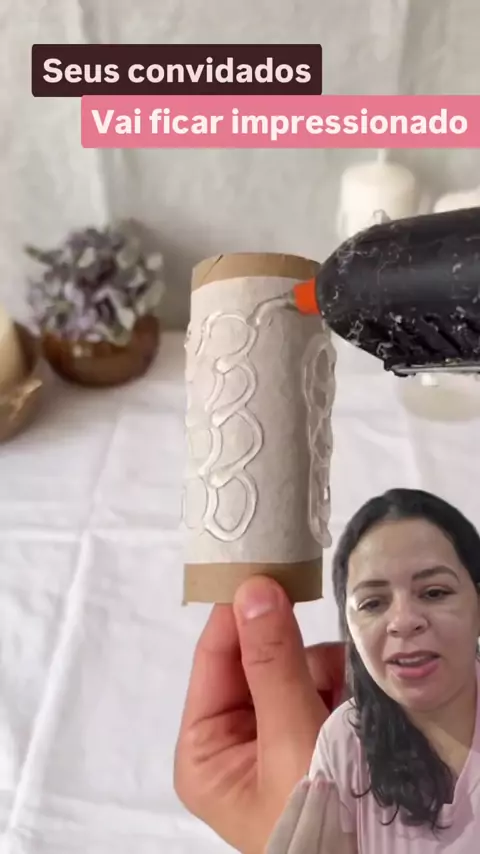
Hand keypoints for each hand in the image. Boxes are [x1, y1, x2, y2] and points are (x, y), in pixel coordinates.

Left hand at [174, 576, 345, 853]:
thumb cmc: (317, 815)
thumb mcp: (290, 737)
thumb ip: (272, 662)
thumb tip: (253, 588)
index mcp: (204, 748)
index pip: (213, 657)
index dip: (238, 610)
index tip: (265, 567)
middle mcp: (232, 741)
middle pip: (254, 661)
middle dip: (291, 646)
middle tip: (315, 609)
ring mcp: (273, 739)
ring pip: (292, 669)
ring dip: (323, 667)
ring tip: (345, 684)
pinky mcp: (310, 739)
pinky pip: (319, 689)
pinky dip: (340, 683)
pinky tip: (355, 694)